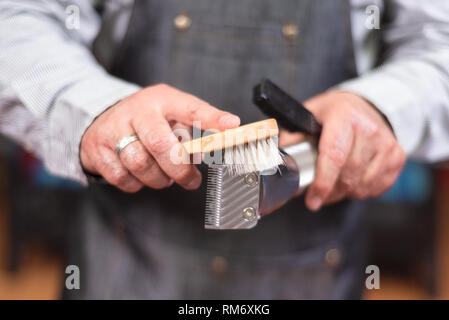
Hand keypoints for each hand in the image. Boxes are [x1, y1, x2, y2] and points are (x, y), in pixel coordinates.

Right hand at [80, 84, 239, 191]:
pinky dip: (136, 184)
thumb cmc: (146, 121)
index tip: (232, 127)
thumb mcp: (171, 114)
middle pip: (160, 144)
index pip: (191, 108)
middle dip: (179, 169)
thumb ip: (194, 128)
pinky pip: (122, 177)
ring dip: (158, 179)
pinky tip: (141, 175)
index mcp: (161, 100)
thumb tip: (220, 142)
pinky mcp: (96, 149)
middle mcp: (136, 111)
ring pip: (140, 164)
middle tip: (191, 180)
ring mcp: (113, 129)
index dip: (212, 118)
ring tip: (164, 176)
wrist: (102, 119)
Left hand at [280, 91, 405, 210]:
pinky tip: (352, 181)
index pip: (333, 157)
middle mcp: (369, 129)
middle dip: (330, 192)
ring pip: (362, 185)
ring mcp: (386, 143)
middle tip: (318, 194)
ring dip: (344, 193)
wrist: (366, 105)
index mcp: (344, 117)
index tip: (312, 200)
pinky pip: (377, 187)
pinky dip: (361, 191)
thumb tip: (276, 159)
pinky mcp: (397, 156)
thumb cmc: (334, 113)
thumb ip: (292, 137)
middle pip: (348, 175)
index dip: (322, 184)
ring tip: (334, 186)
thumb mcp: (309, 115)